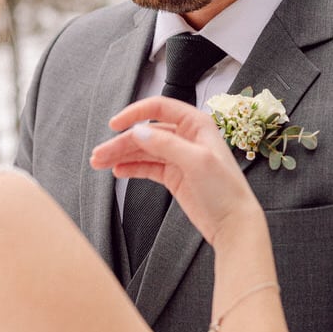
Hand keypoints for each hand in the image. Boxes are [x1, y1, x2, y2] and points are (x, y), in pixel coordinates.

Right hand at [90, 96, 262, 248]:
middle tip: (99, 154)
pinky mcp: (174, 176)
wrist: (234, 224)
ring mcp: (179, 157)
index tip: (114, 124)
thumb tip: (139, 131)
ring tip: (100, 163)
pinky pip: (147, 166)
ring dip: (122, 155)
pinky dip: (132, 168)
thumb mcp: (196, 162)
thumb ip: (166, 144)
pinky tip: (118, 171)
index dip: (134, 113)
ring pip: (143, 150)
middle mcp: (187, 137)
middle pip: (146, 133)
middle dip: (121, 142)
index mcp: (197, 125)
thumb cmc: (226, 191)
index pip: (159, 107)